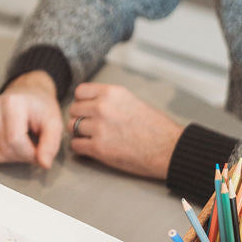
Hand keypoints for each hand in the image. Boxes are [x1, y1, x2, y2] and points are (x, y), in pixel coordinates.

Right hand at [0, 70, 61, 167]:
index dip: (30, 154)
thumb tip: (44, 164)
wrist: (27, 94)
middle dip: (22, 157)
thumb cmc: (41, 108)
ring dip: (12, 157)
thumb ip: (51, 144)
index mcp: (12, 103)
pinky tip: (11, 144)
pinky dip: (1, 155)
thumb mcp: (54, 123)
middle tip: (34, 149)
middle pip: (4, 149)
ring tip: (24, 145)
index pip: (15, 140)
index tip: (40, 153)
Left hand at [66, 82, 183, 178]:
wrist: (169, 149)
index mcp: (112, 93)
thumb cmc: (156, 128)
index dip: (81, 101)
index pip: (80, 91)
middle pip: (73, 109)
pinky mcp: (98, 148)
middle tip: (89, 126)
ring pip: (72, 127)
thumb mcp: (131, 100)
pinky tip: (91, 148)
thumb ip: (109, 100)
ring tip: (91, 137)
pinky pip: (75, 145)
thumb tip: (91, 103)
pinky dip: (81, 148)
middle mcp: (102, 107)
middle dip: (79, 118)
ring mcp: (99, 127)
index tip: (86, 109)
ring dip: (79, 133)